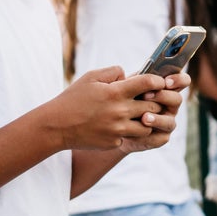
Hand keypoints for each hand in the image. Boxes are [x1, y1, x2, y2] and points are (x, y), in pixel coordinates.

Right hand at [49, 66, 166, 150]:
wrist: (57, 126)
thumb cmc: (73, 99)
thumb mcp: (90, 78)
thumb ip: (113, 72)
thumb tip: (129, 75)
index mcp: (116, 92)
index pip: (149, 83)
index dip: (159, 82)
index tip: (159, 83)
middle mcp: (120, 111)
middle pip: (153, 106)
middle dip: (155, 102)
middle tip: (150, 100)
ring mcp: (118, 130)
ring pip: (147, 126)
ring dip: (146, 120)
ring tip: (138, 116)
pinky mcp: (114, 142)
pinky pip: (130, 138)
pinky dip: (128, 133)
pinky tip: (118, 128)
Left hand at [118, 71, 190, 153]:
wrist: (113, 123)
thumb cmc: (124, 99)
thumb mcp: (128, 86)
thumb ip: (136, 79)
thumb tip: (139, 75)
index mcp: (167, 89)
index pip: (183, 81)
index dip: (179, 80)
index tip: (166, 81)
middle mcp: (171, 105)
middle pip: (177, 99)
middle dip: (162, 97)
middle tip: (146, 96)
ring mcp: (168, 122)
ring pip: (169, 122)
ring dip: (157, 119)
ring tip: (144, 118)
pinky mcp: (161, 138)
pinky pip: (158, 138)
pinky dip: (146, 136)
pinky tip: (134, 133)